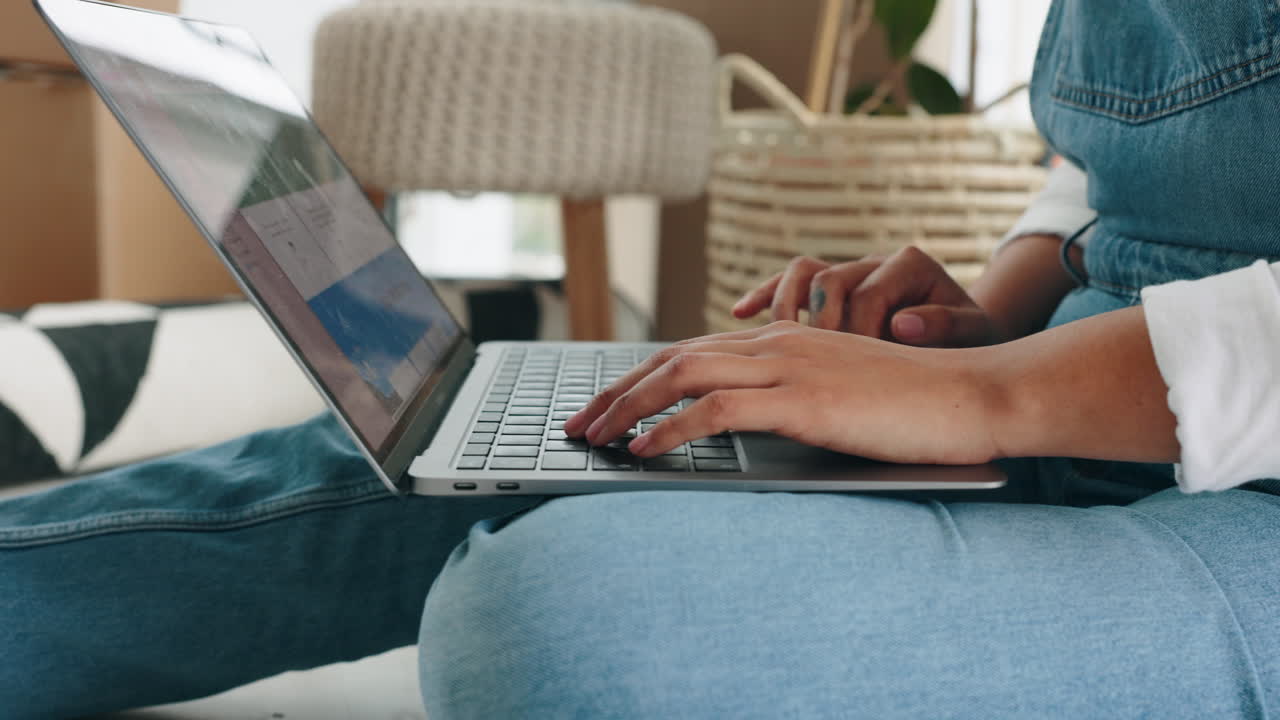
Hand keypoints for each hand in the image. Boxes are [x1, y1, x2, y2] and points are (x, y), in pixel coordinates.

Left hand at [563, 321, 1002, 464]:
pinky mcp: (802, 400)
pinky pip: (716, 410)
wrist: (971, 394)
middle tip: (577, 423)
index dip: (639, 378)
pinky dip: (669, 429)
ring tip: (592, 437)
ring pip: (682, 377)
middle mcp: (776, 344)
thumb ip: (791, 397)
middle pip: (673, 359)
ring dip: (627, 408)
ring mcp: (787, 368)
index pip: (691, 352)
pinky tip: (642, 449)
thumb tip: (746, 422)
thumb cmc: (912, 403)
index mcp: (782, 340)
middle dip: (616, 391)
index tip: (603, 406)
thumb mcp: (839, 393)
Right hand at [731, 247, 1000, 346]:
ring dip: (783, 306)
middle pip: (826, 280)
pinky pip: (788, 284)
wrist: (969, 341)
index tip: (857, 367)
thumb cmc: (971, 343)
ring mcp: (849, 273)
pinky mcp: (828, 292)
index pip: (868, 293)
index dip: (857, 332)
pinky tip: (741, 313)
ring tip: (776, 341)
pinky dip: (765, 295)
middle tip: (815, 362)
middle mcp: (874, 263)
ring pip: (801, 274)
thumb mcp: (972, 335)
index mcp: (911, 266)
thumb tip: (904, 323)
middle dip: (816, 324)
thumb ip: (944, 325)